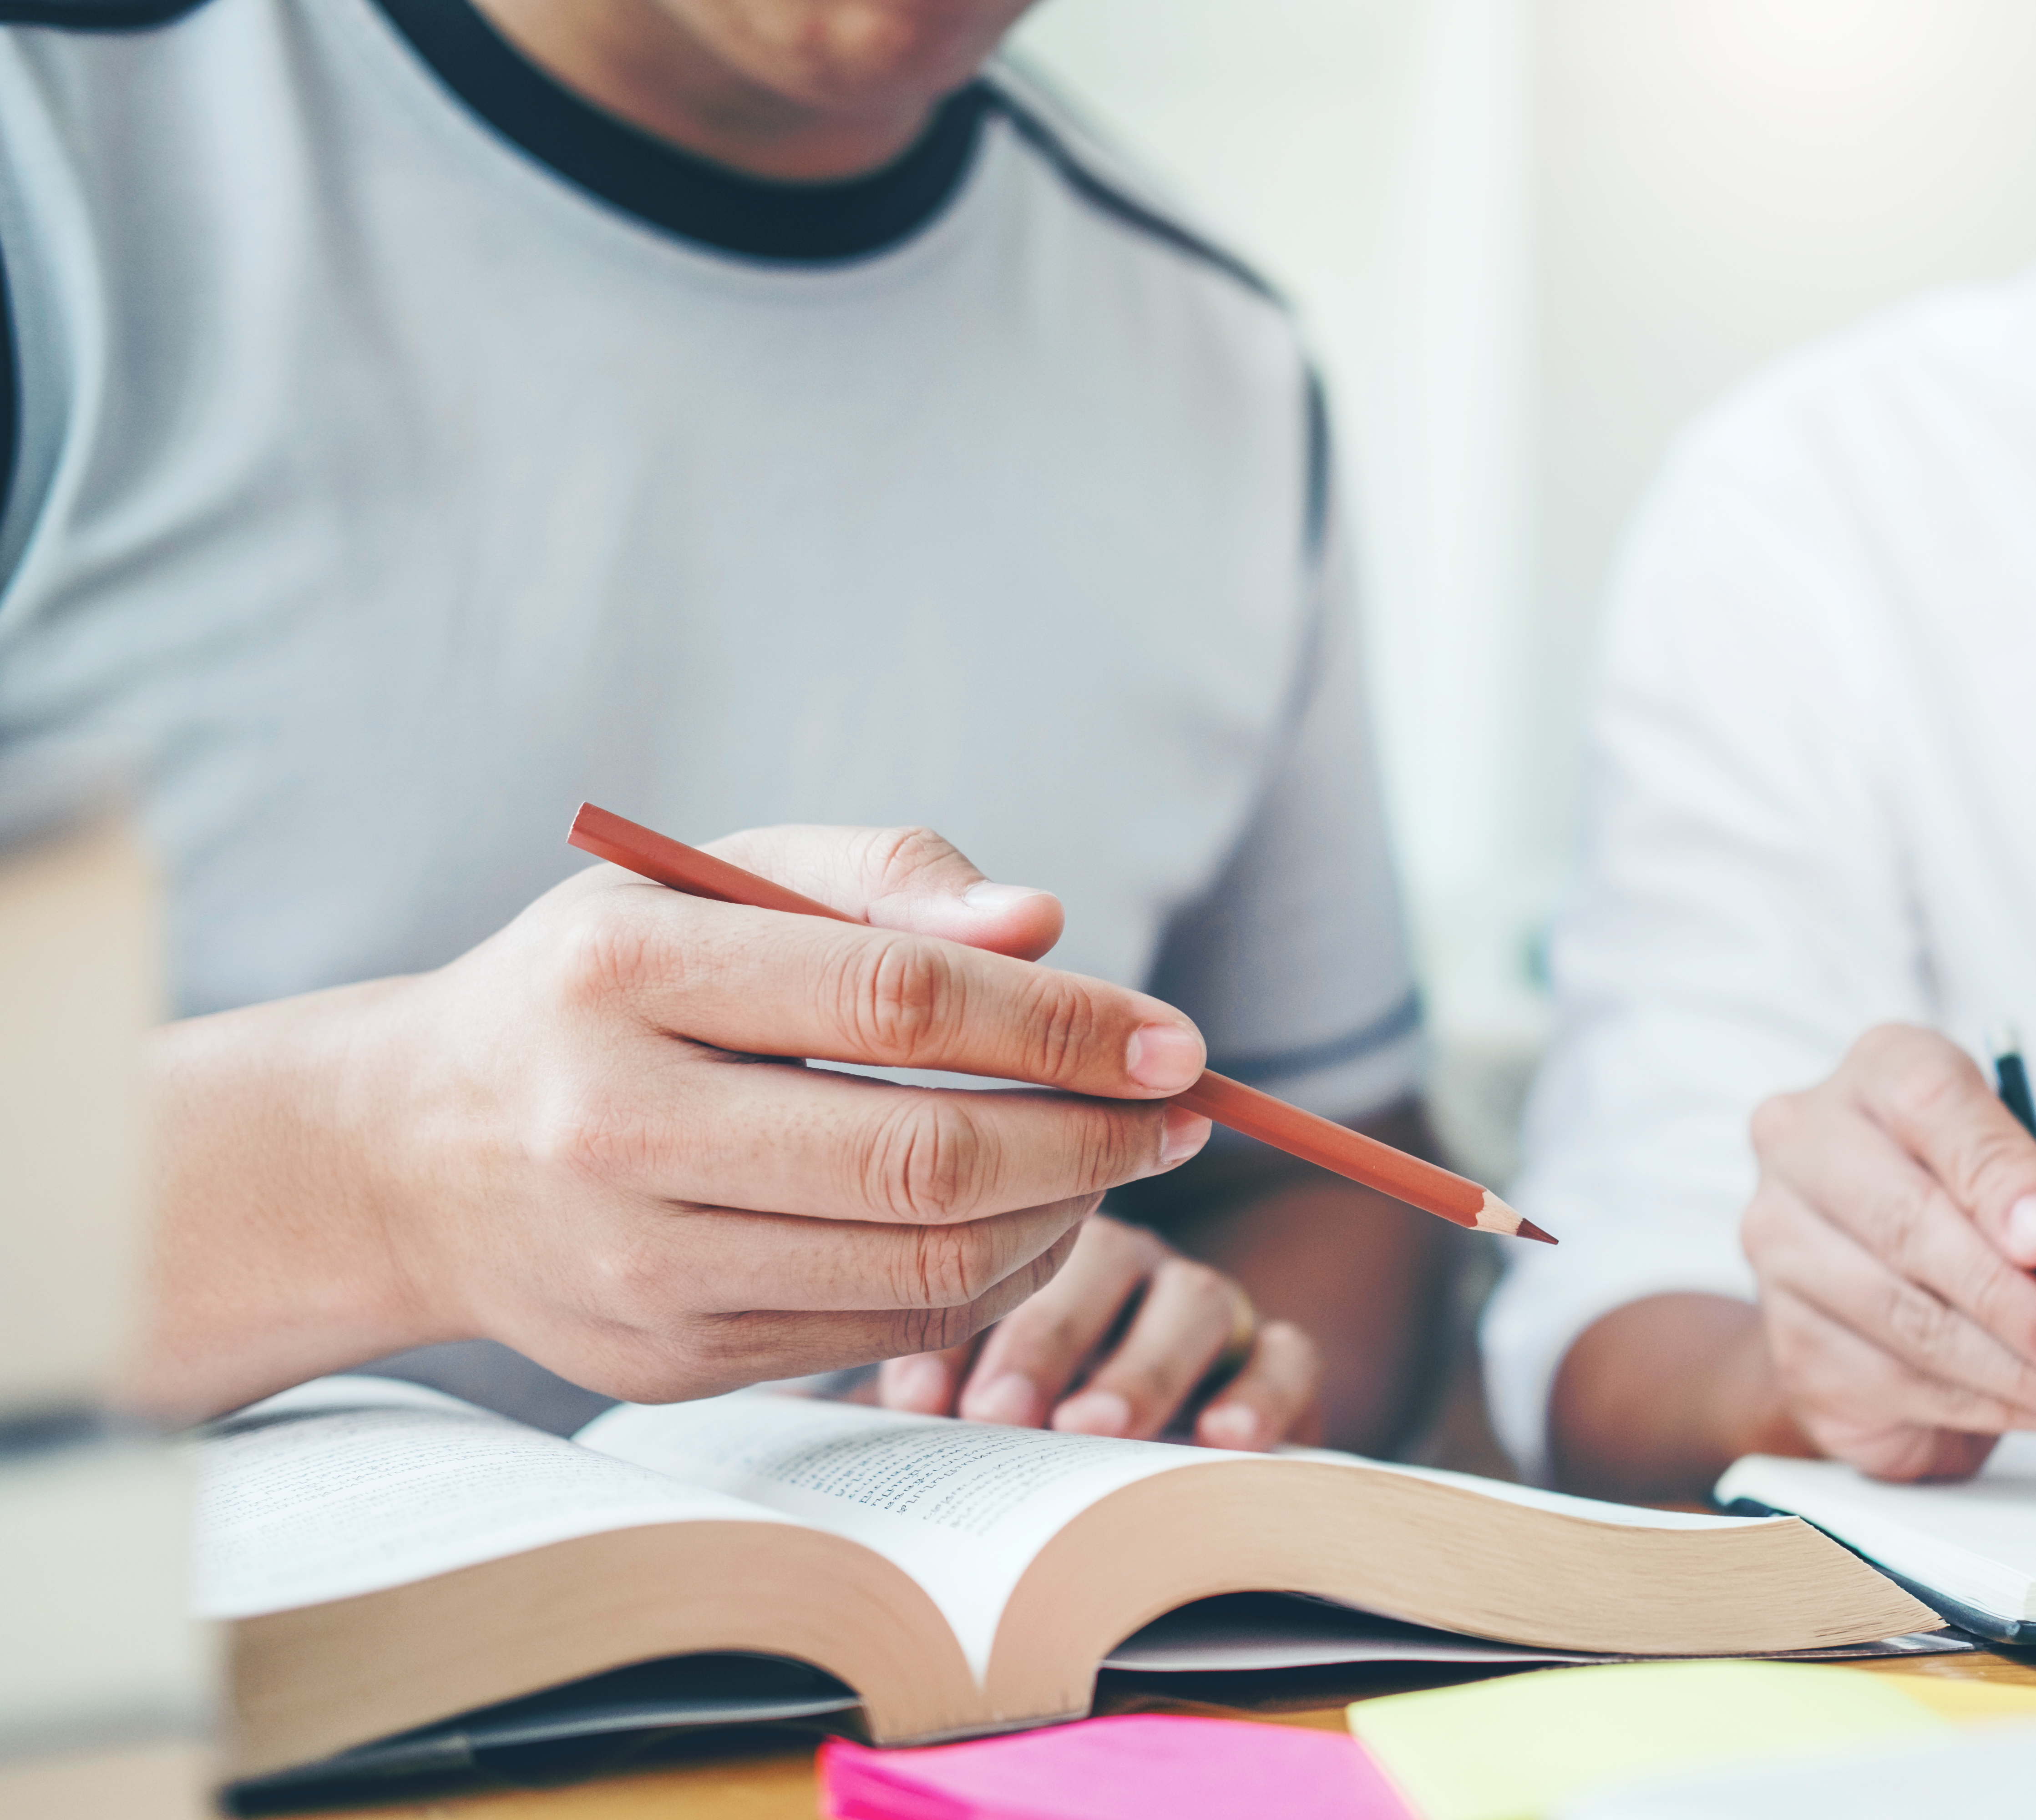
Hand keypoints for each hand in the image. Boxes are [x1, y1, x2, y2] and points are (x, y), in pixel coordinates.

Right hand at [135, 826, 1211, 1420]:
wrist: (411, 1154)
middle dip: (1093, 1137)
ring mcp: (638, 1265)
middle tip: (1181, 1113)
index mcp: (624, 975)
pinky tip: (1028, 1222)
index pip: (900, 999)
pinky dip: (988, 1280)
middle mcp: (617, 1128)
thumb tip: (1042, 924)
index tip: (1174, 1039)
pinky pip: (882, 1332)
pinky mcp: (666, 1362)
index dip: (1063, 1022)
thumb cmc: (602, 986)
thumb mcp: (708, 880)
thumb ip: (881, 876)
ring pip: (922, 1266)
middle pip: (926, 1154)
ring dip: (1064, 1217)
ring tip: (1116, 1163)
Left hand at [868, 1212, 1319, 1450]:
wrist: (1127, 1483)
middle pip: (1103, 1260)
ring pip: (1195, 1299)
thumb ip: (918, 1404)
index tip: (916, 1399)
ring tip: (1093, 1430)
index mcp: (1040, 1255)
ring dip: (1143, 1366)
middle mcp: (1128, 1265)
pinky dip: (1263, 1389)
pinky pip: (1289, 1354)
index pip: (1007, 1254)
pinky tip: (1221, 1438)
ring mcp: (1206, 1306)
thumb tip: (858, 1422)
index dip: (960, 1323)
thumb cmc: (1016, 1437)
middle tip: (999, 1414)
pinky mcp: (1277, 1357)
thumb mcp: (956, 1419)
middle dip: (1047, 1337)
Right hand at [1739, 1023, 2035, 1479]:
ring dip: (2009, 1369)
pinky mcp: (1788, 1341)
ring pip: (1899, 1313)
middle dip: (2010, 1295)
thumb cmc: (2016, 1234)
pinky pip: (1889, 1382)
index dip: (1998, 1175)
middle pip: (1903, 1217)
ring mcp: (1781, 1242)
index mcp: (1885, 1071)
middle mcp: (1809, 1141)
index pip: (1929, 1103)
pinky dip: (1982, 1408)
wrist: (1931, 1324)